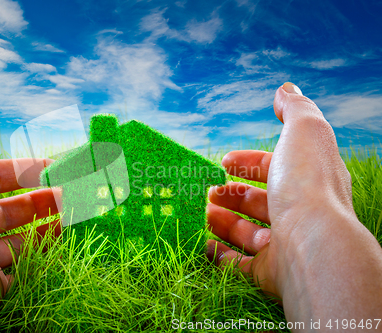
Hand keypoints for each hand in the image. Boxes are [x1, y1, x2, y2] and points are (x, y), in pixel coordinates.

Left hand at [0, 105, 60, 331]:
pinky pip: (20, 264)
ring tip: (74, 214)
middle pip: (12, 206)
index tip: (61, 166)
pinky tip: (60, 239)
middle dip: (45, 196)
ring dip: (48, 222)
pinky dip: (41, 251)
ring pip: (19, 235)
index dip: (30, 168)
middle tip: (74, 193)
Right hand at [206, 83, 381, 324]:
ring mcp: (285, 246)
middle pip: (259, 202)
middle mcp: (299, 214)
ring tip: (201, 212)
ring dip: (222, 221)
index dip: (249, 162)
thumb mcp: (304, 131)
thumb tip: (286, 89)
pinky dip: (220, 254)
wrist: (311, 246)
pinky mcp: (270, 273)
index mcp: (307, 181)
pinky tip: (203, 243)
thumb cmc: (306, 184)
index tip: (223, 161)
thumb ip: (295, 109)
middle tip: (208, 191)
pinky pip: (240, 265)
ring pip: (247, 232)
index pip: (276, 168)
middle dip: (231, 194)